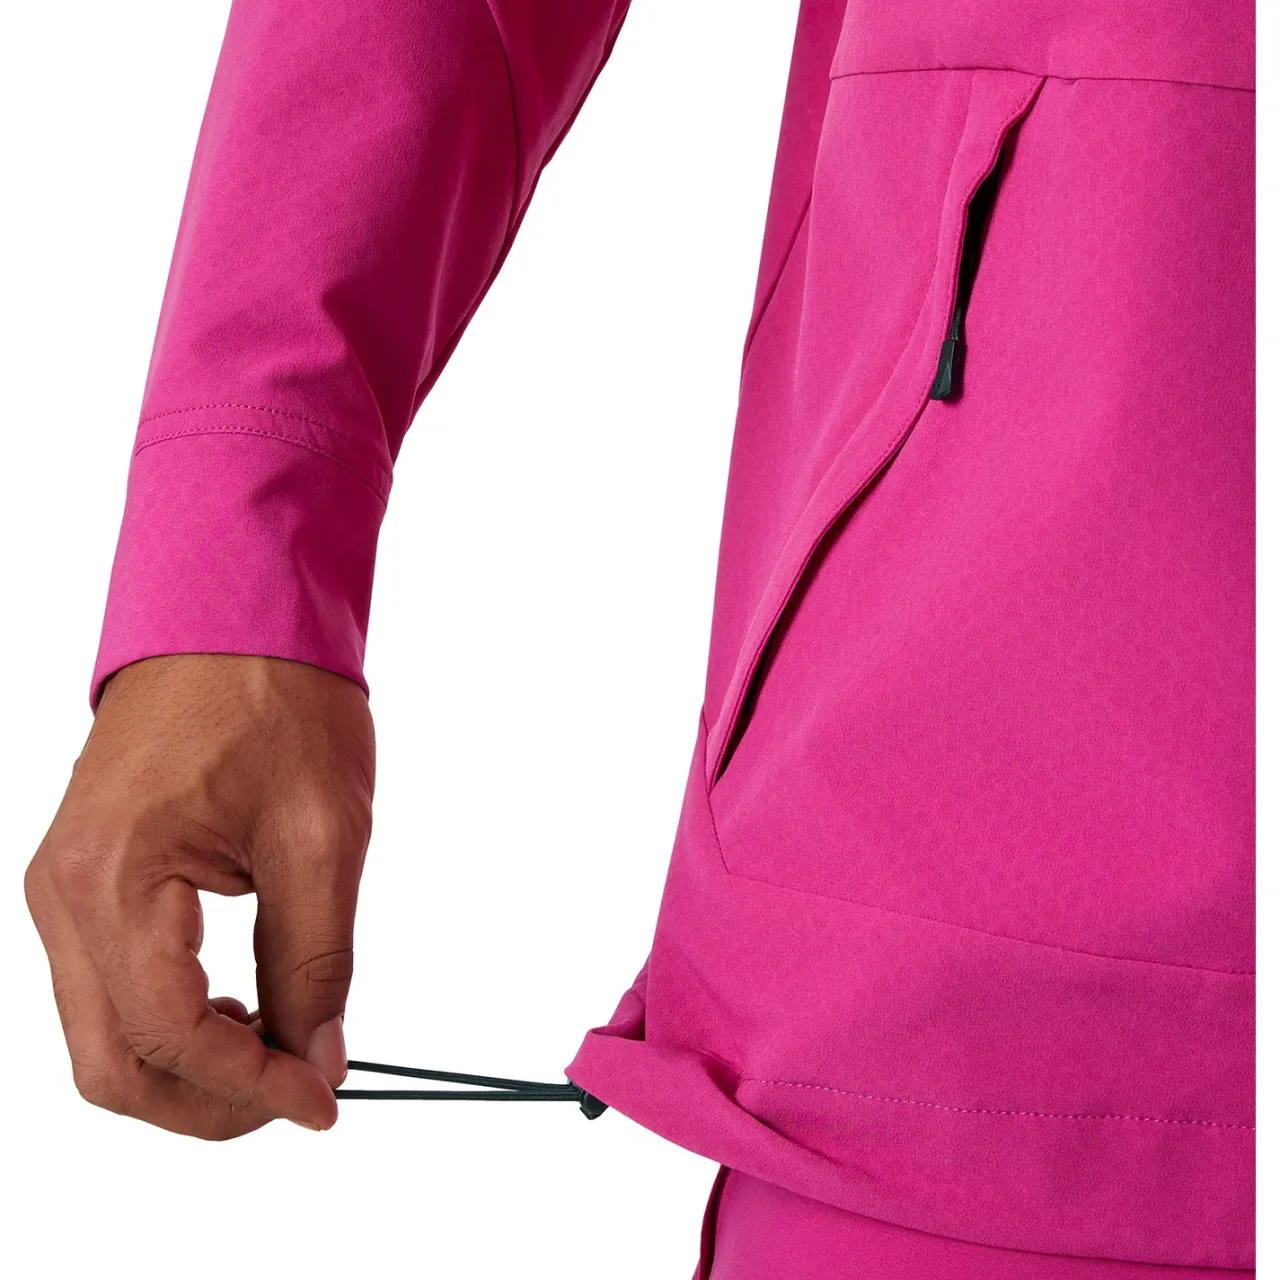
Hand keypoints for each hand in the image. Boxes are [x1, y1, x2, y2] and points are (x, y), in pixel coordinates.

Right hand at [25, 654, 374, 1137]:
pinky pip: (110, 987)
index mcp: (112, 879)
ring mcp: (63, 889)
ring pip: (105, 1035)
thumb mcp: (322, 834)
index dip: (251, 1089)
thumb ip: (318, 961)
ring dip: (190, 1068)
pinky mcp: (85, 880)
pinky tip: (242, 1007)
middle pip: (112, 1063)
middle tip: (299, 1094)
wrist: (234, 614)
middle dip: (209, 1103)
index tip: (324, 1102)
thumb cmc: (277, 699)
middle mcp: (62, 895)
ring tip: (280, 1046)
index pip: (167, 1038)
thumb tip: (319, 1059)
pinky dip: (173, 1022)